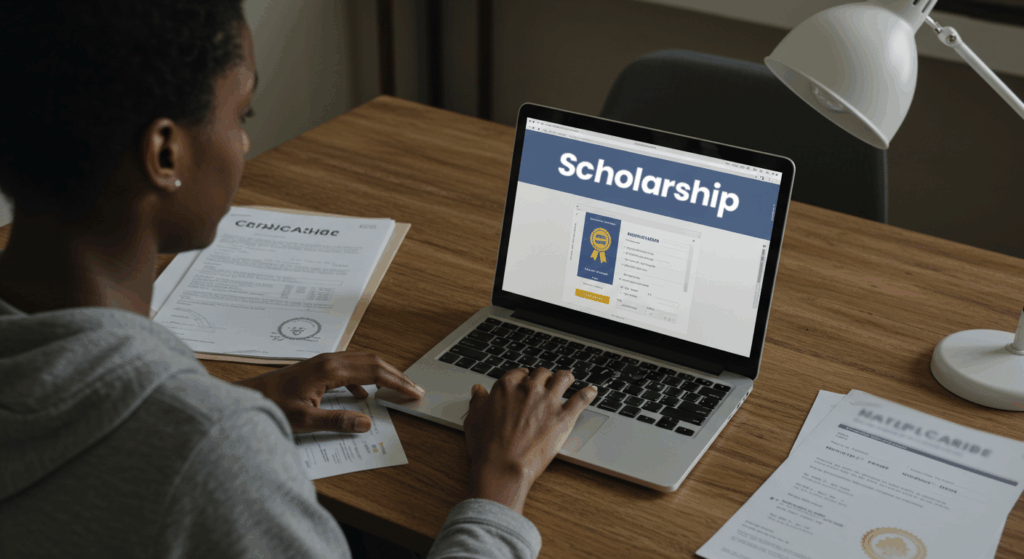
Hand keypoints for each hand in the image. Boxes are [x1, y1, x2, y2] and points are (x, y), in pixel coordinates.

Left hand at [235, 350, 423, 433]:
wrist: (246, 396)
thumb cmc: (271, 406)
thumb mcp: (305, 420)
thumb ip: (338, 421)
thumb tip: (366, 422)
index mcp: (330, 370)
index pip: (375, 372)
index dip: (397, 382)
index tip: (414, 392)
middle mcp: (330, 360)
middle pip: (373, 361)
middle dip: (396, 375)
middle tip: (415, 389)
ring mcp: (324, 362)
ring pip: (363, 361)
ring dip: (383, 374)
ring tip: (397, 388)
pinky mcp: (318, 368)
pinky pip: (350, 367)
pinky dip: (364, 377)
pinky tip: (362, 395)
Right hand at [463, 367, 597, 513]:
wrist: (503, 467)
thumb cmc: (487, 447)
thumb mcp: (474, 419)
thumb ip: (477, 401)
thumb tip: (478, 390)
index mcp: (506, 386)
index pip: (519, 372)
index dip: (524, 377)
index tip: (526, 382)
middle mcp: (529, 389)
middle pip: (542, 374)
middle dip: (544, 378)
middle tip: (545, 384)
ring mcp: (548, 401)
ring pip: (563, 378)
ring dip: (565, 378)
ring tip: (568, 380)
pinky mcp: (564, 417)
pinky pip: (581, 398)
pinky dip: (588, 393)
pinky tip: (592, 391)